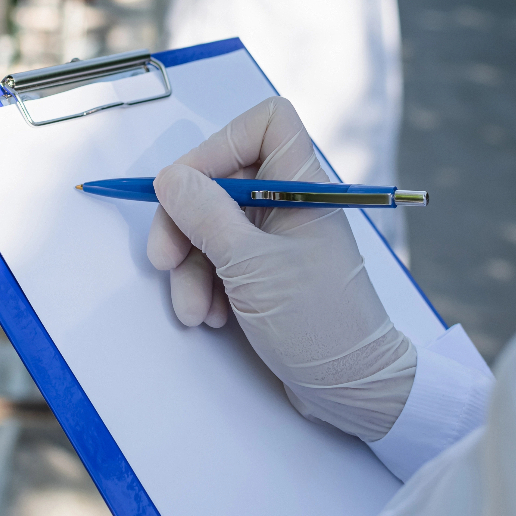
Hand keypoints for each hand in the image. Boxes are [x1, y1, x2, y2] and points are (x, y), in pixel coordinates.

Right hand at [148, 98, 415, 439]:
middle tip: (162, 259)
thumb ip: (205, 216)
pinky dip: (206, 285)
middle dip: (184, 222)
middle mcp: (289, 205)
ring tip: (194, 310)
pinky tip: (210, 317)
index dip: (222, 142)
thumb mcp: (251, 267)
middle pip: (220, 180)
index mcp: (301, 187)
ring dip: (191, 266)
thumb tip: (169, 177)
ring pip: (212, 226)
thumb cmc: (317, 323)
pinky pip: (220, 260)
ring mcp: (276, 240)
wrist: (353, 391)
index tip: (189, 184)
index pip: (266, 124)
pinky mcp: (265, 274)